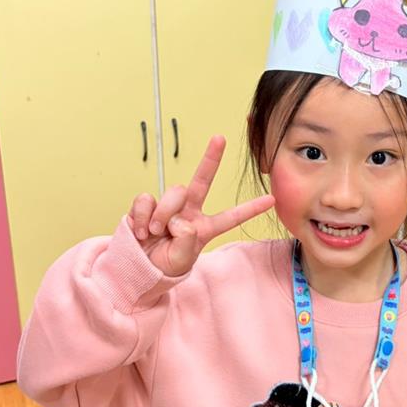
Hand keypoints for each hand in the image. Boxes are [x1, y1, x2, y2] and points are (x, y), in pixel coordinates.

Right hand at [127, 136, 274, 276]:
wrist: (136, 268)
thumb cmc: (162, 267)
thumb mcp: (181, 261)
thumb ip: (187, 241)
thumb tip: (179, 219)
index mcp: (203, 228)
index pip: (230, 217)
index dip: (249, 209)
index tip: (271, 200)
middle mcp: (188, 213)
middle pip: (201, 181)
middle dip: (210, 158)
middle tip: (219, 138)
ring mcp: (168, 207)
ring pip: (173, 193)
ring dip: (163, 214)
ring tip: (154, 233)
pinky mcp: (147, 204)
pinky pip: (147, 199)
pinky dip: (143, 216)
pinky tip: (141, 230)